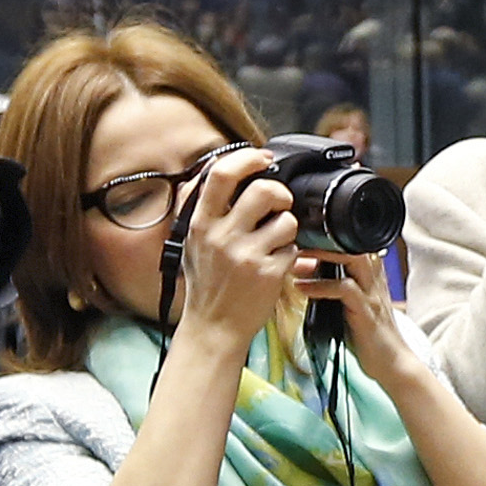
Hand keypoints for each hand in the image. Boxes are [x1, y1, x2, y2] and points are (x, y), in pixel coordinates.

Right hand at [173, 143, 297, 347]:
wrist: (213, 328)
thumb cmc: (206, 284)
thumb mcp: (192, 243)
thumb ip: (203, 208)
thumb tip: (218, 169)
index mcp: (201, 224)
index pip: (223, 174)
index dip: (248, 158)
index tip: (262, 158)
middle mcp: (222, 237)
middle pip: (264, 190)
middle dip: (281, 192)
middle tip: (281, 204)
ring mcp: (246, 256)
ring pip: (286, 220)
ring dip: (288, 227)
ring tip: (275, 241)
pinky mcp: (268, 274)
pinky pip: (293, 249)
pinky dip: (290, 254)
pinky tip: (276, 265)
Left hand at [296, 249, 422, 388]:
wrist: (391, 363)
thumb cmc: (367, 335)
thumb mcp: (350, 304)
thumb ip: (333, 286)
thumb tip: (305, 271)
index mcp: (371, 275)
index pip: (353, 243)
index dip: (328, 238)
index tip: (302, 239)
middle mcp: (374, 279)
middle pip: (353, 243)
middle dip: (323, 241)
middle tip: (295, 243)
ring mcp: (372, 293)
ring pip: (351, 260)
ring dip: (321, 257)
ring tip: (295, 261)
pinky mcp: (366, 311)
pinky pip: (344, 290)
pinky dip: (320, 286)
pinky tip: (301, 288)